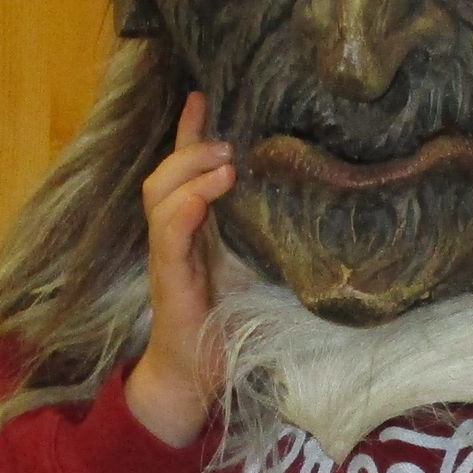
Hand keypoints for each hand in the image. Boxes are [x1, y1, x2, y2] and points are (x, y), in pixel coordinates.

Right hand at [125, 91, 233, 445]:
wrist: (192, 378)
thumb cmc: (225, 328)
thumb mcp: (252, 274)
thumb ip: (266, 241)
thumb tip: (312, 210)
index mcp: (193, 231)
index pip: (184, 172)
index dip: (189, 132)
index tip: (204, 94)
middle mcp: (174, 237)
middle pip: (165, 174)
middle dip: (191, 145)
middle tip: (226, 134)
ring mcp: (167, 256)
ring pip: (160, 194)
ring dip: (190, 171)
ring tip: (224, 160)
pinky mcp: (168, 278)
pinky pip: (168, 233)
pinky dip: (186, 207)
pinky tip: (208, 193)